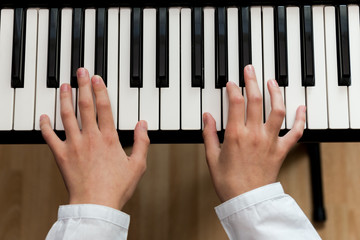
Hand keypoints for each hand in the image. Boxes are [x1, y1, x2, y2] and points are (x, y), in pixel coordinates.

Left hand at [40, 68, 149, 209]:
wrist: (96, 204)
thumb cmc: (117, 187)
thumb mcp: (137, 165)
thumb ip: (142, 142)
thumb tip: (143, 124)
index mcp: (109, 139)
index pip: (104, 108)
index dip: (100, 90)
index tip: (97, 78)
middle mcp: (91, 138)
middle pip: (85, 106)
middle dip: (82, 87)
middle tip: (80, 72)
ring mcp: (74, 145)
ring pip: (67, 116)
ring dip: (64, 99)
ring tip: (64, 86)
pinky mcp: (62, 156)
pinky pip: (50, 137)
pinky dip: (45, 126)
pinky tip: (43, 116)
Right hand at [202, 65, 305, 202]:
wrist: (246, 200)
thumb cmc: (228, 181)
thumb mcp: (211, 157)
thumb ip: (209, 134)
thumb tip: (207, 116)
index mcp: (235, 135)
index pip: (235, 102)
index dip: (233, 89)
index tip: (231, 83)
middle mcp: (254, 134)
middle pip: (256, 100)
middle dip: (253, 81)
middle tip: (250, 69)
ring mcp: (270, 141)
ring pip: (277, 110)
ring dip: (276, 93)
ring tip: (272, 81)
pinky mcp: (281, 150)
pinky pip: (296, 132)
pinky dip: (301, 119)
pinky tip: (301, 108)